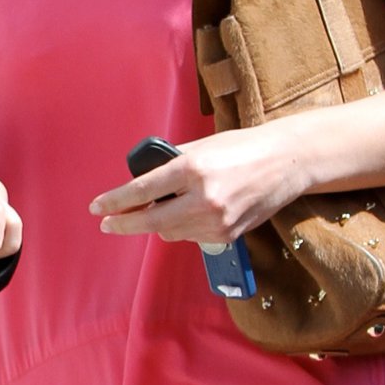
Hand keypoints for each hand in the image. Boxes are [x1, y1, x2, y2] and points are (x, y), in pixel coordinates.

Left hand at [89, 124, 302, 243]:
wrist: (287, 162)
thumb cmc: (243, 148)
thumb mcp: (202, 147)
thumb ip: (171, 166)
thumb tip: (142, 185)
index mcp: (193, 168)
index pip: (142, 190)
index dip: (114, 201)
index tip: (97, 207)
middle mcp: (204, 197)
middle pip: (149, 221)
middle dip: (123, 223)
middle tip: (107, 223)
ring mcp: (216, 220)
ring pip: (169, 231)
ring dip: (157, 223)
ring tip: (158, 209)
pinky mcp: (226, 235)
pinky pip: (190, 236)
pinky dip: (182, 227)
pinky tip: (189, 212)